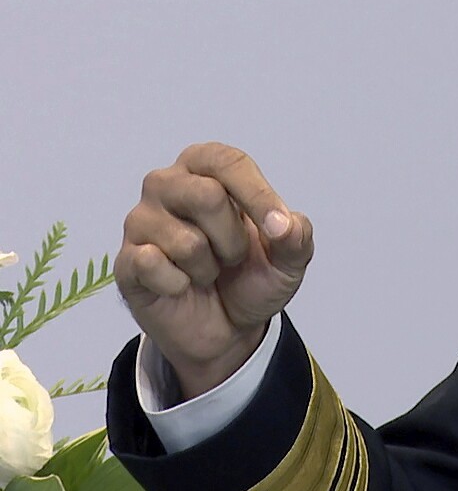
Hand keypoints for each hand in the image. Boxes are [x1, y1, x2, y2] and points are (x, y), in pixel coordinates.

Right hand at [116, 143, 312, 399]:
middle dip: (234, 239)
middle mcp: (167, 184)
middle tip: (233, 257)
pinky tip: (180, 285)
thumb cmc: (253, 276)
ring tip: (207, 271)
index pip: (227, 161)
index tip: (278, 228)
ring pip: (186, 241)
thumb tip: (284, 224)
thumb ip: (297, 237)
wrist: (227, 329)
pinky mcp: (126, 259)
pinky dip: (180, 284)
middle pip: (206, 196)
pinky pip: (152, 265)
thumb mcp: (290, 260)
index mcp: (207, 168)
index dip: (257, 195)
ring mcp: (141, 220)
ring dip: (209, 267)